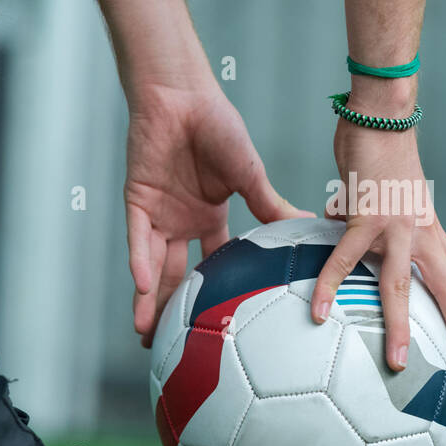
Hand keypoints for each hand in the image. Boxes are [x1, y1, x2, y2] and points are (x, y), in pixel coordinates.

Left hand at [124, 75, 309, 346]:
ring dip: (149, 299)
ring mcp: (159, 213)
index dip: (216, 294)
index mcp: (210, 217)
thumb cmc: (218, 126)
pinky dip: (140, 261)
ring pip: (152, 266)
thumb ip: (270, 206)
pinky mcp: (138, 200)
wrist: (183, 96)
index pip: (214, 264)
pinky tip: (144, 287)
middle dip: (174, 312)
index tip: (222, 325)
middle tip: (173, 349)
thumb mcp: (250, 174)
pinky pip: (138, 239)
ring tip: (147, 336)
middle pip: (178, 276)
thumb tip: (307, 226)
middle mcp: (182, 221)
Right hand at [310, 81, 445, 372]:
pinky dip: (330, 285)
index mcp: (429, 226)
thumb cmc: (383, 147)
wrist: (382, 114)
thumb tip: (346, 217)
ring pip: (400, 285)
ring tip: (398, 361)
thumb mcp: (394, 189)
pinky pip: (345, 259)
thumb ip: (378, 211)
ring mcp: (395, 226)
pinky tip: (318, 309)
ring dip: (399, 325)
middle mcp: (420, 231)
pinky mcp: (367, 217)